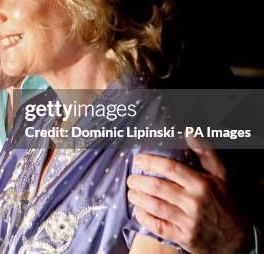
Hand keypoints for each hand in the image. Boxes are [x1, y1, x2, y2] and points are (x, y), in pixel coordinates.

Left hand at [127, 137, 250, 252]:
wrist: (236, 238)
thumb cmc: (223, 201)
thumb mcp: (220, 175)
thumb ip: (205, 152)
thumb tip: (189, 131)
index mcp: (201, 184)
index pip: (170, 168)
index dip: (150, 162)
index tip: (137, 160)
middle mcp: (194, 202)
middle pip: (157, 187)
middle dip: (138, 181)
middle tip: (131, 179)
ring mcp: (188, 221)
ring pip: (154, 206)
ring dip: (137, 198)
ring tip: (131, 192)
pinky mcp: (183, 237)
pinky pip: (157, 226)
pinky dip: (143, 217)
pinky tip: (139, 210)